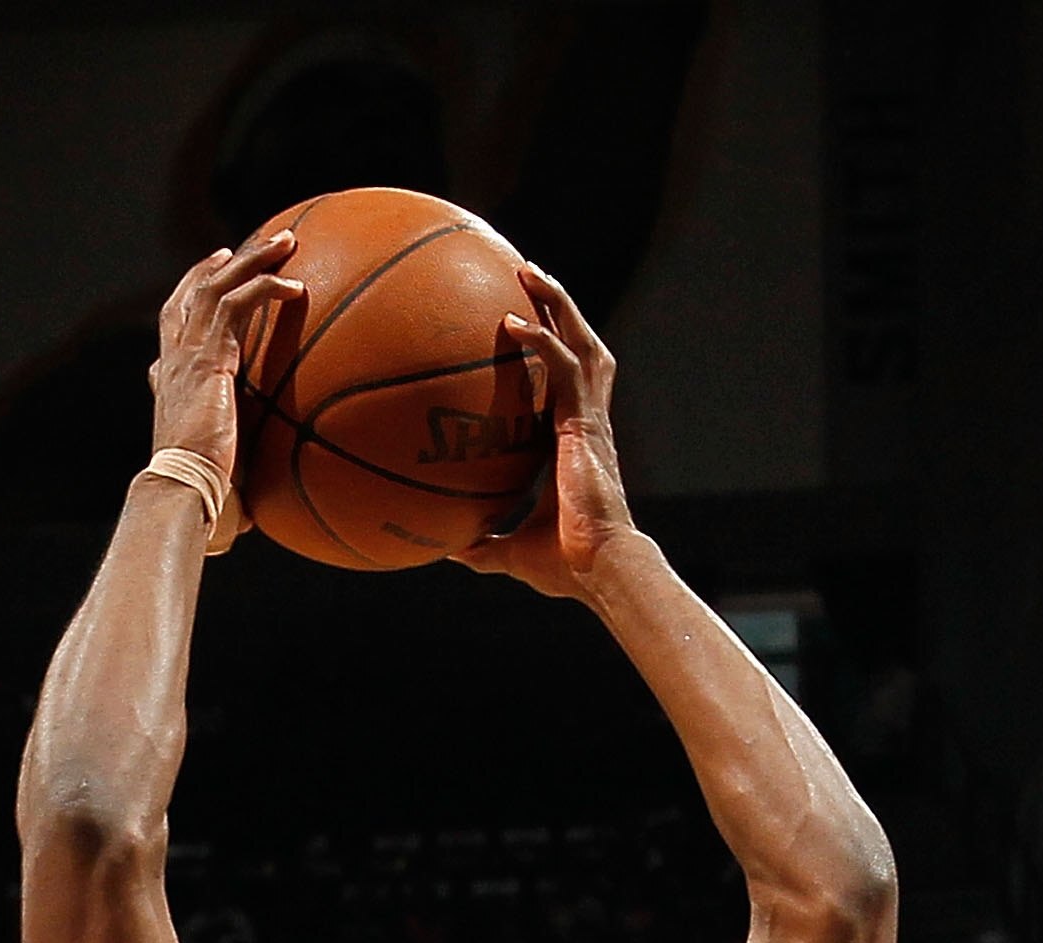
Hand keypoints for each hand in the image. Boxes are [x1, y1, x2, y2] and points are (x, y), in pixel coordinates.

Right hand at [147, 234, 303, 488]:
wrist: (183, 487)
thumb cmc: (199, 491)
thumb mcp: (216, 465)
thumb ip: (233, 461)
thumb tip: (257, 504)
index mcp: (171, 378)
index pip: (176, 317)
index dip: (194, 286)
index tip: (217, 266)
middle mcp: (174, 358)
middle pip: (196, 290)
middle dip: (227, 262)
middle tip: (259, 242)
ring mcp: (188, 353)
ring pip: (217, 286)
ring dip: (254, 259)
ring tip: (286, 241)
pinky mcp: (209, 357)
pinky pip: (236, 304)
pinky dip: (264, 288)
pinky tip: (294, 286)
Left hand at [454, 261, 636, 597]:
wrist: (598, 569)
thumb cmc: (564, 567)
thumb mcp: (509, 553)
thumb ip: (480, 546)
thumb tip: (444, 552)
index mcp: (570, 442)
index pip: (561, 383)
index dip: (548, 350)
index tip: (520, 326)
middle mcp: (584, 422)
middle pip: (578, 347)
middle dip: (557, 309)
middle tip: (526, 276)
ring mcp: (589, 419)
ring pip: (580, 342)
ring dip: (557, 305)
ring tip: (529, 273)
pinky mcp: (587, 423)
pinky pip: (565, 367)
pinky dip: (541, 341)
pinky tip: (512, 323)